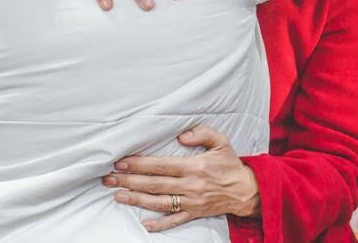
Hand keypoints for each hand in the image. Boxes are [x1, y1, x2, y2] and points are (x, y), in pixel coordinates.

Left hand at [103, 125, 259, 232]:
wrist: (247, 190)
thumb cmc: (231, 164)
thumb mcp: (221, 141)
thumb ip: (202, 133)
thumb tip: (182, 135)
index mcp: (194, 167)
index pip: (161, 166)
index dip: (139, 164)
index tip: (121, 162)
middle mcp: (190, 186)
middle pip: (154, 184)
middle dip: (129, 181)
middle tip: (110, 179)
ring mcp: (191, 202)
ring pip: (159, 202)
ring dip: (136, 200)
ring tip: (117, 195)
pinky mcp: (195, 213)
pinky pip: (175, 221)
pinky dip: (160, 224)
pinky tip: (144, 224)